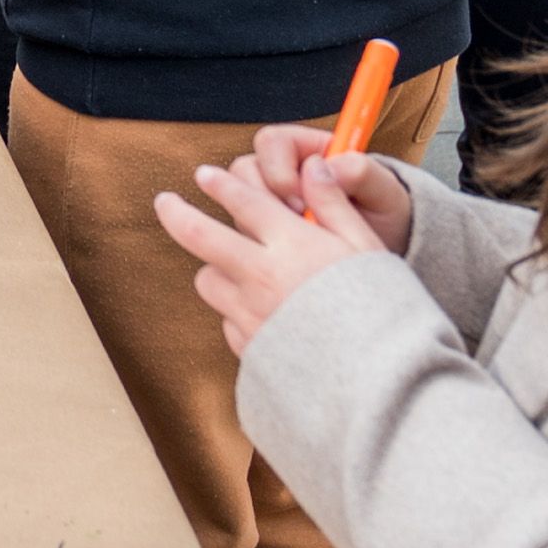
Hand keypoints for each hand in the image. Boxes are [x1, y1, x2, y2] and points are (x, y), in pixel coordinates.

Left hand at [150, 149, 384, 359]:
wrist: (379, 381)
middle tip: (164, 200)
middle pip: (199, 235)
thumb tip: (316, 165)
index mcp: (293, 245)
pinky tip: (260, 311)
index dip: (220, 183)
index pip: (243, 200)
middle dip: (175, 211)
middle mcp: (262, 276)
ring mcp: (250, 314)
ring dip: (214, 267)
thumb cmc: (383, 310)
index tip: (204, 175)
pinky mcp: (249, 347)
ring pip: (208, 279)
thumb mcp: (366, 248)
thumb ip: (334, 205)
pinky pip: (228, 321)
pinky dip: (236, 311)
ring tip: (229, 265)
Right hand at [236, 121, 413, 254]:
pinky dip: (260, 242)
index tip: (300, 200)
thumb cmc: (386, 214)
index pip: (272, 142)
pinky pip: (244, 229)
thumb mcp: (384, 192)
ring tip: (295, 240)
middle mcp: (283, 170)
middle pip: (244, 169)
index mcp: (309, 149)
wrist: (385, 250)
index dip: (278, 169)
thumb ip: (362, 171)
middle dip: (264, 199)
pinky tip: (288, 256)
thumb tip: (333, 168)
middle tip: (296, 223)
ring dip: (259, 222)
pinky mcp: (264, 227)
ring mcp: (270, 200)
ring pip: (237, 200)